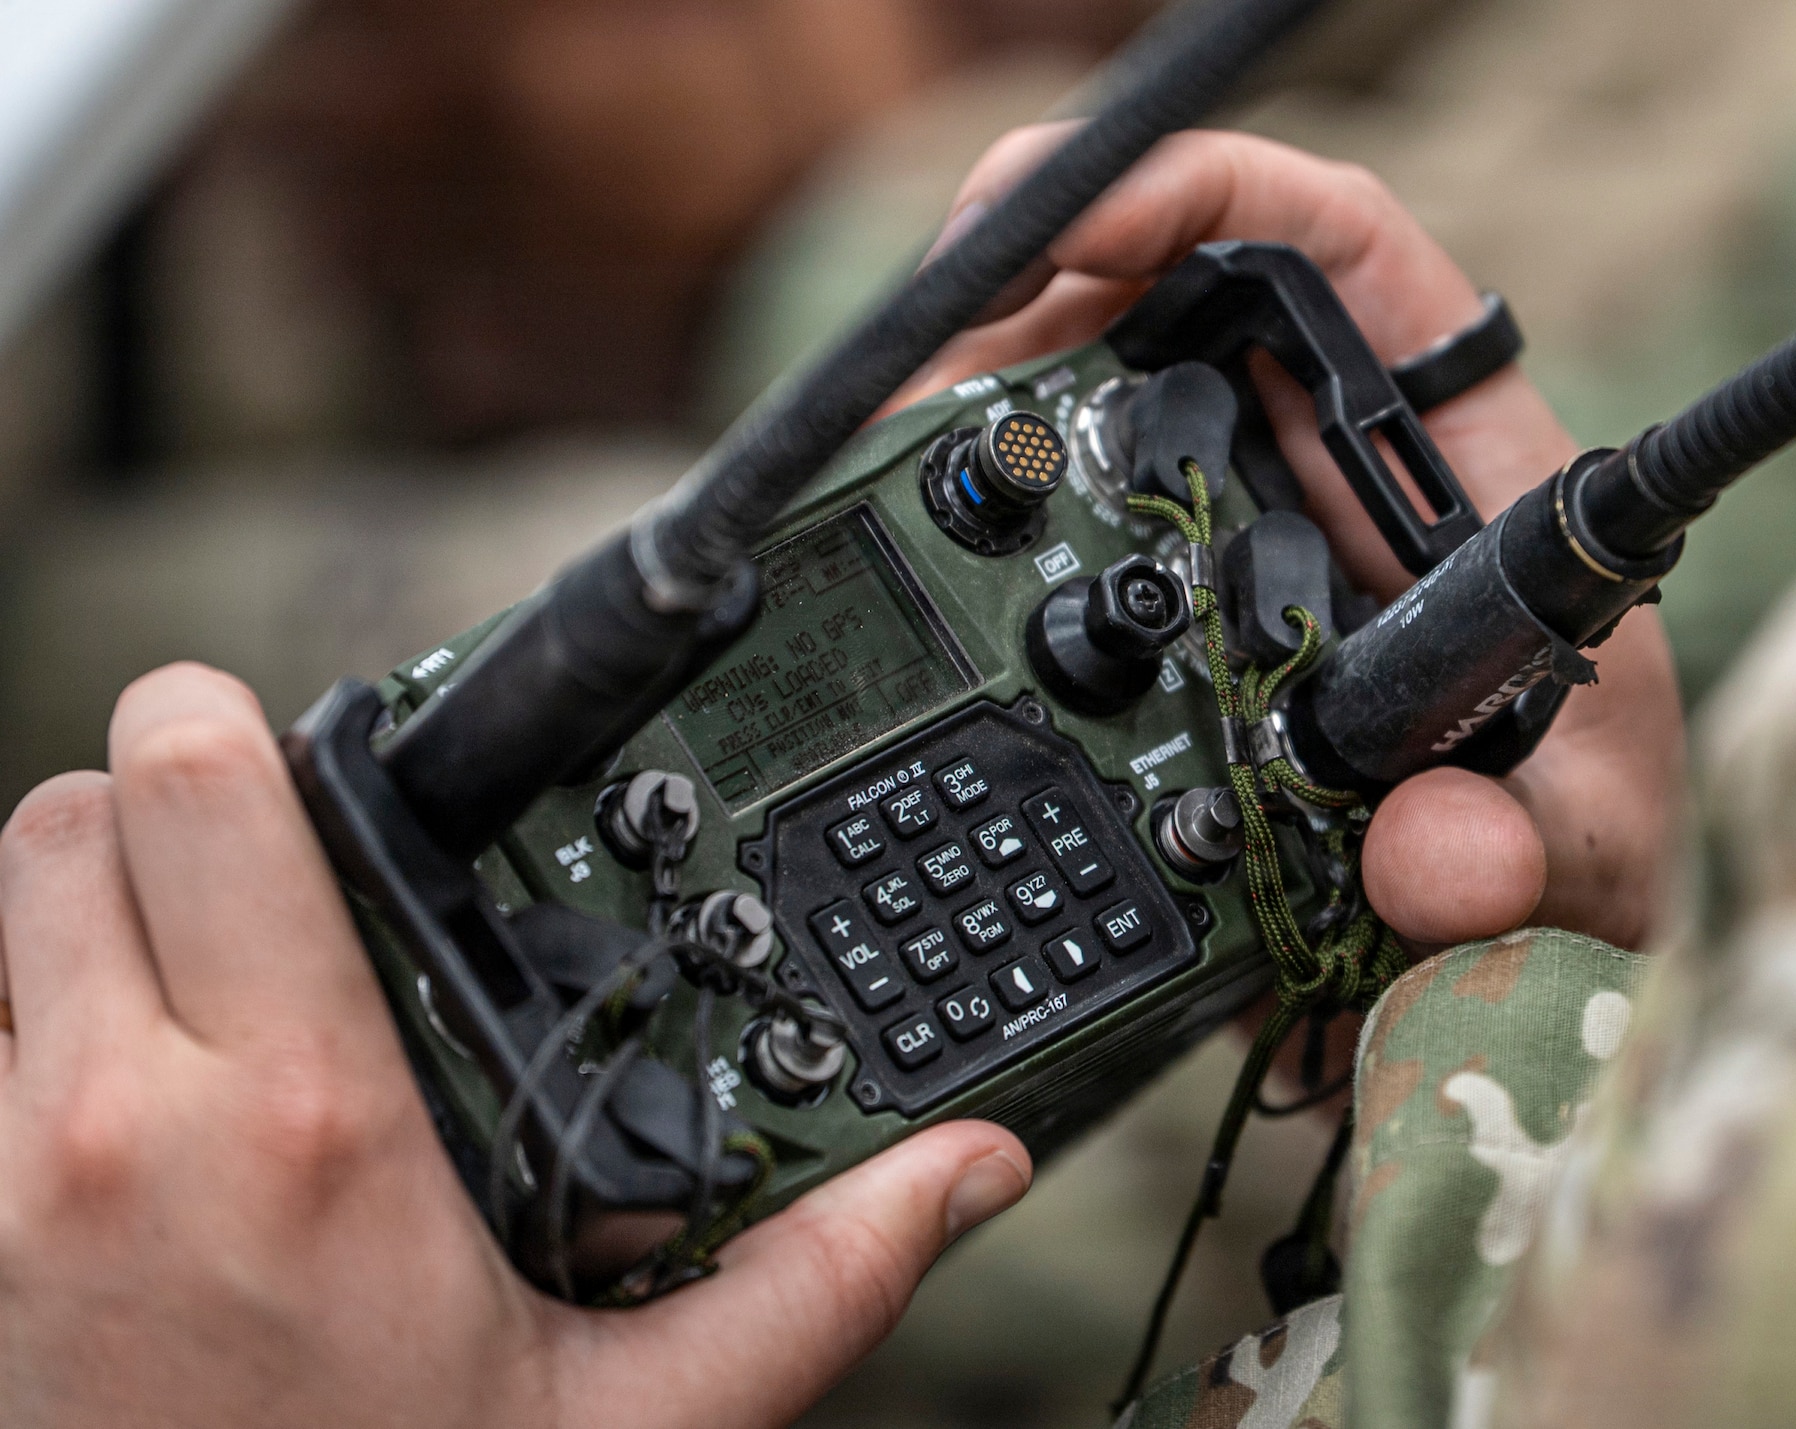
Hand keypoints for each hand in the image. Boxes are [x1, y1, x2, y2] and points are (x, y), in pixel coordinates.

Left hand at [0, 663, 1030, 1428]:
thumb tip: (960, 1174)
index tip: (304, 762)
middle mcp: (116, 1129)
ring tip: (210, 1000)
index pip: (192, 788)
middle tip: (268, 880)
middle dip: (165, 807)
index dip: (233, 725)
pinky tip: (136, 1126)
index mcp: (307, 1124)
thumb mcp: (641, 1416)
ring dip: (90, 922)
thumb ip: (815, 1277)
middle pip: (71, 810)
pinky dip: (37, 1037)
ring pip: (4, 923)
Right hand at [900, 129, 1683, 949]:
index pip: (1344, 256)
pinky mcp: (1166, 617)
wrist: (1502, 941)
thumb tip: (1437, 858)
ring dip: (986, 403)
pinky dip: (981, 519)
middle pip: (1174, 307)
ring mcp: (1239, 541)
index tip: (1082, 221)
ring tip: (896, 443)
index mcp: (1454, 469)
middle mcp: (1336, 477)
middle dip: (1036, 294)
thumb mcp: (1571, 854)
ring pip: (1095, 408)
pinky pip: (1061, 532)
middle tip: (933, 353)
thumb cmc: (1565, 850)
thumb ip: (1514, 852)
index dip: (1210, 195)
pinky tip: (915, 532)